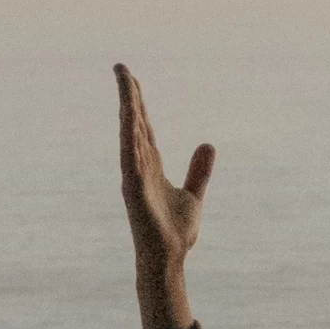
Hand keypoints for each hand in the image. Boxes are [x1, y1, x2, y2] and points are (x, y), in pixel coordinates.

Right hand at [118, 65, 212, 328]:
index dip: (138, 102)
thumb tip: (208, 145)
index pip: (143, 126)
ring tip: (123, 82)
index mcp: (151, 166)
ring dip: (126, 108)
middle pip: (133, 124)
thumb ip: (198, 171)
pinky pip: (131, 158)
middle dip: (128, 96)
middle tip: (121, 68)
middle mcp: (139, 167)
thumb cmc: (175, 233)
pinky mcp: (135, 191)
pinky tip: (128, 117)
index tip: (132, 79)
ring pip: (130, 135)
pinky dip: (129, 137)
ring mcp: (134, 178)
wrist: (170, 260)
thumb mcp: (193, 196)